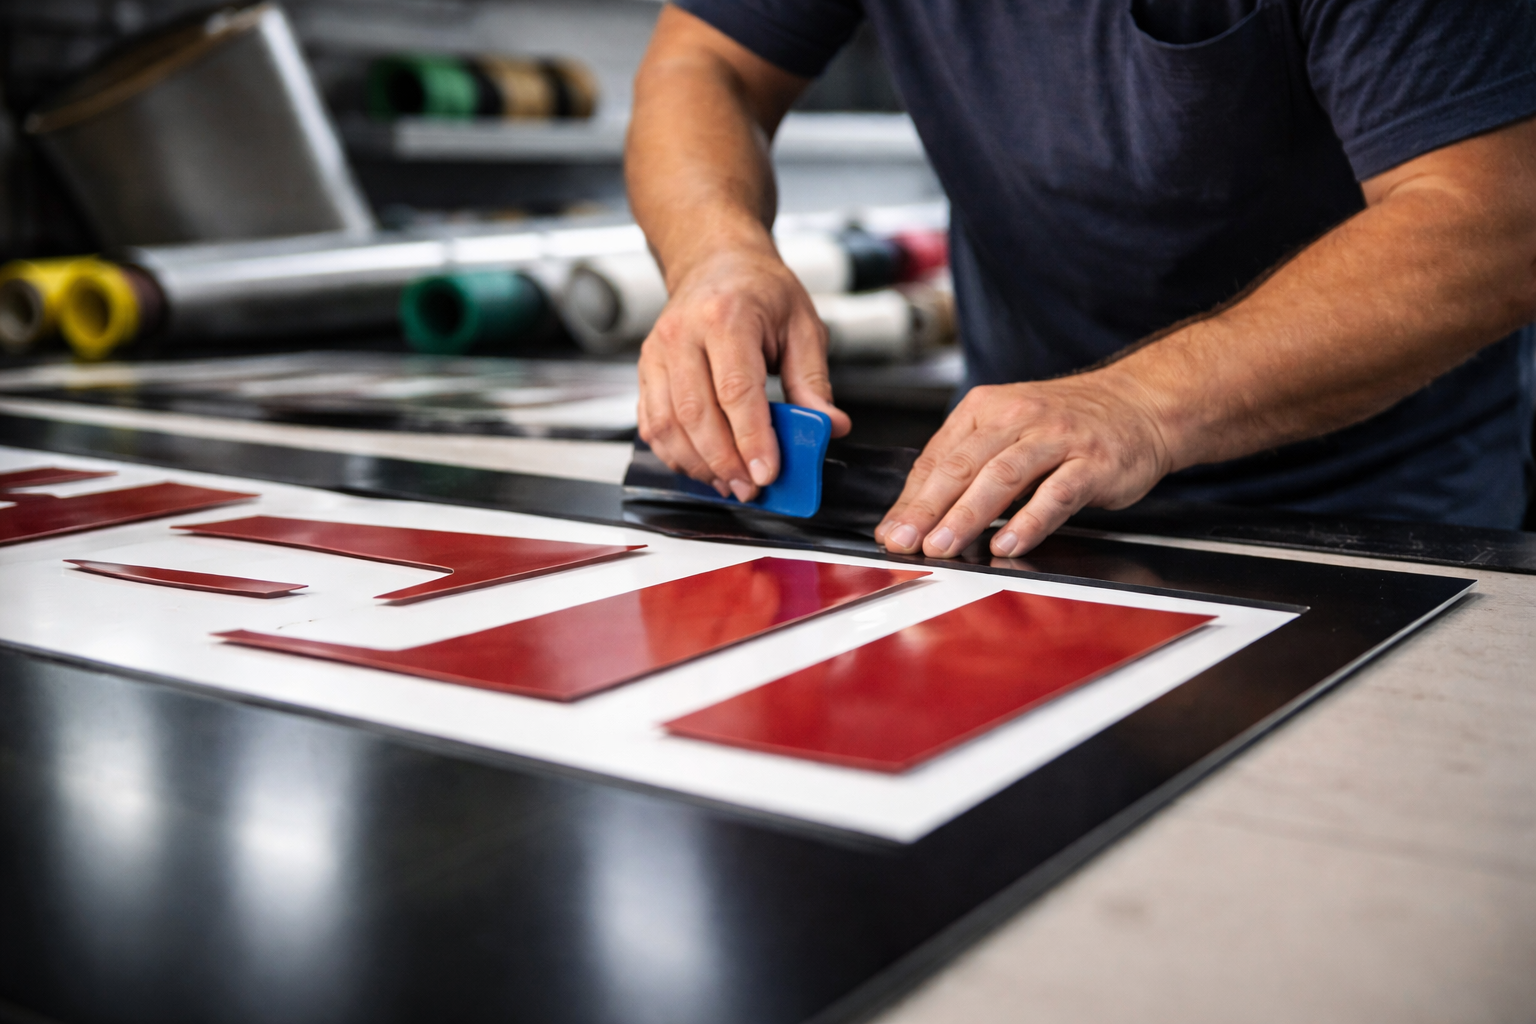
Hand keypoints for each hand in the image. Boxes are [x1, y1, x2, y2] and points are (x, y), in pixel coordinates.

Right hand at [637, 245, 850, 501]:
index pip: (735, 389)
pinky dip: (675, 455)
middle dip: (725, 462)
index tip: (767, 473)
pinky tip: (704, 468)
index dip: (751, 438)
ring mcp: (656, 353)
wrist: (716, 262)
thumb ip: (813, 380)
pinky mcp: (645, 371)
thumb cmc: (761, 291)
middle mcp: (682, 333)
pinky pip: (651, 424)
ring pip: (667, 425)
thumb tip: (829, 426)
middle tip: (752, 489)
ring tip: (731, 484)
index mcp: (727, 316)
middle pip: (696, 413)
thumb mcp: (803, 325)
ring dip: (698, 465)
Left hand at [874, 369, 1174, 558]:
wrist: (1139, 403)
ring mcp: (1057, 438)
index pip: (938, 457)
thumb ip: (962, 467)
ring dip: (968, 515)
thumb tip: (912, 514)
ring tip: (943, 546)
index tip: (891, 532)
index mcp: (987, 408)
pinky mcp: (1093, 462)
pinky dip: (1029, 521)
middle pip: (963, 465)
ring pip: (1003, 477)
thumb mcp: (1006, 429)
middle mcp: (1019, 417)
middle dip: (928, 508)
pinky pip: (1056, 494)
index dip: (911, 499)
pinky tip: (1008, 544)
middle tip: (905, 542)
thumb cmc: (1067, 424)